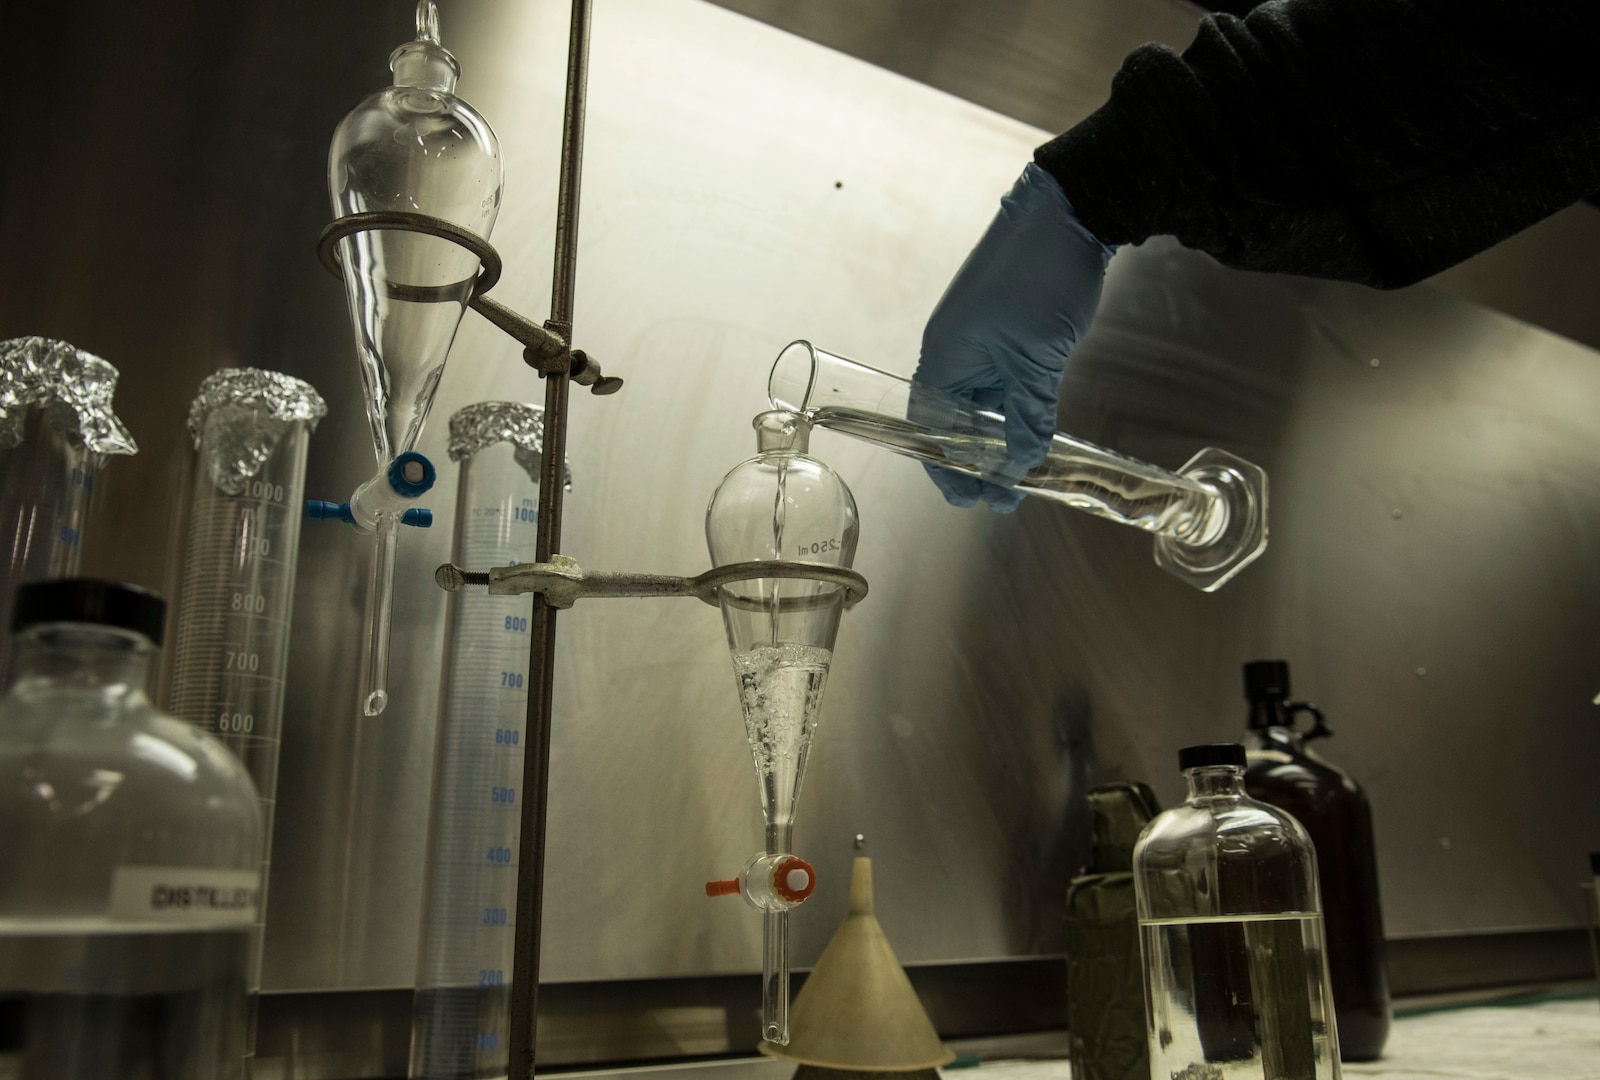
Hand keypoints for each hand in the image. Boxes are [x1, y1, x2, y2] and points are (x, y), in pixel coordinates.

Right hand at [914, 163, 1114, 511]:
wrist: (1070, 214)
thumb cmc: (1038, 276)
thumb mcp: (1035, 359)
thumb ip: (1029, 416)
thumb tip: (1025, 462)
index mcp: (944, 358)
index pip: (932, 426)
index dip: (945, 464)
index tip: (966, 497)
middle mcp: (957, 354)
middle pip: (958, 421)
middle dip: (979, 461)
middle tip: (1003, 498)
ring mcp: (985, 343)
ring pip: (987, 405)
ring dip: (1003, 440)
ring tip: (1024, 475)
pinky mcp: (1013, 334)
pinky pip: (1009, 385)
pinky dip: (1020, 413)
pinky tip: (1035, 436)